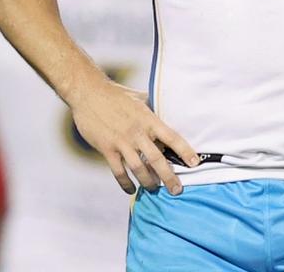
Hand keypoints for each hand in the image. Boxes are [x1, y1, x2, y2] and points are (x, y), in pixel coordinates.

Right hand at [67, 77, 198, 194]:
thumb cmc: (117, 94)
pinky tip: (131, 189)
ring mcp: (122, 142)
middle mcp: (138, 133)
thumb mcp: (140, 98)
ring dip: (148, 182)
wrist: (89, 93)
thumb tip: (168, 111)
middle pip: (157, 159)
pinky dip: (125, 183)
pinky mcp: (106, 149)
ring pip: (139, 168)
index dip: (185, 151)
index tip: (195, 163)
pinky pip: (118, 171)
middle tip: (177, 190)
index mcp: (149, 120)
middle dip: (169, 177)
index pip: (172, 138)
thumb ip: (154, 107)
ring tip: (155, 189)